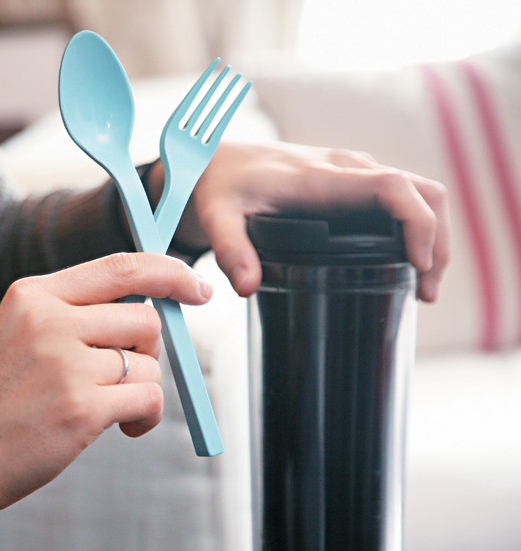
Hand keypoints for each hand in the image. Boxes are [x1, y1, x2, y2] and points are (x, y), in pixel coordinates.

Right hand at [0, 252, 212, 550]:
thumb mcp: (18, 336)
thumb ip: (74, 316)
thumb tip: (152, 311)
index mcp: (33, 296)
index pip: (121, 268)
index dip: (169, 273)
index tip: (195, 286)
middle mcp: (49, 321)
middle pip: (144, 319)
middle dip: (150, 352)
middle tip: (127, 377)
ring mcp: (64, 364)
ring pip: (149, 365)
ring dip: (143, 390)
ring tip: (113, 411)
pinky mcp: (80, 408)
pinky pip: (148, 399)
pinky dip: (145, 417)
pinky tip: (122, 428)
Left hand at [150, 141, 449, 301]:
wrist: (214, 158)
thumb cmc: (218, 185)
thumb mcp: (216, 217)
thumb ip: (230, 250)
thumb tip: (248, 287)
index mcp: (321, 178)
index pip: (392, 187)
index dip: (419, 223)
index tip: (420, 265)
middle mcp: (346, 169)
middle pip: (422, 191)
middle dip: (437, 239)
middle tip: (427, 290)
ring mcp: (353, 173)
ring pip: (418, 192)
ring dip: (432, 234)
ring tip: (423, 285)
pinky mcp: (351, 180)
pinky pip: (401, 197)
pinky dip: (416, 226)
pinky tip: (406, 261)